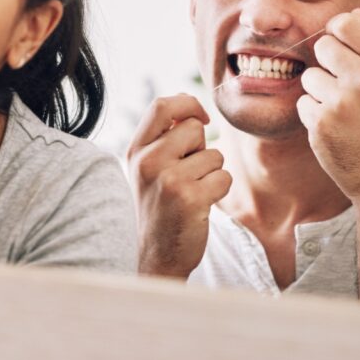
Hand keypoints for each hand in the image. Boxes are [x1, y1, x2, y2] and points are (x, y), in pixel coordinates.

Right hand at [126, 94, 231, 277]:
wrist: (155, 256)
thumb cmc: (158, 208)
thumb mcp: (148, 169)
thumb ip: (164, 138)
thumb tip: (189, 105)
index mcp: (136, 150)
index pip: (162, 105)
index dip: (188, 103)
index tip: (202, 118)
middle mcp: (148, 161)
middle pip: (194, 128)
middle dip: (202, 148)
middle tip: (189, 174)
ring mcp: (168, 179)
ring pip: (214, 155)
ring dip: (211, 173)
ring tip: (191, 193)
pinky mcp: (191, 198)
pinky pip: (224, 177)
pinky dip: (219, 190)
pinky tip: (201, 206)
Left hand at [296, 8, 359, 201]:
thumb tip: (352, 12)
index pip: (347, 24)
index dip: (337, 33)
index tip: (341, 48)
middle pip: (322, 45)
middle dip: (326, 62)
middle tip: (341, 84)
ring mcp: (343, 102)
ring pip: (310, 76)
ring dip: (319, 92)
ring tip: (344, 111)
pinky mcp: (321, 122)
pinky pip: (303, 103)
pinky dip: (314, 115)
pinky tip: (335, 129)